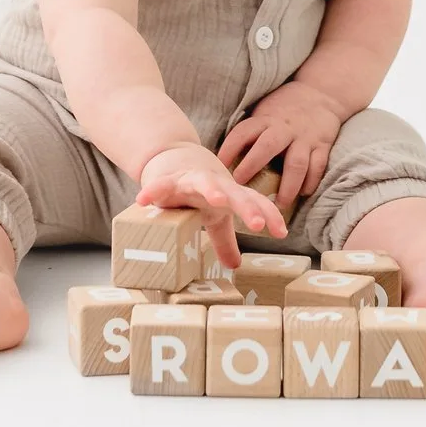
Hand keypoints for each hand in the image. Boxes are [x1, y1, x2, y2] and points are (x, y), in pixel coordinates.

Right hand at [136, 144, 290, 268]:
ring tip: (218, 201)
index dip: (269, 215)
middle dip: (247, 207)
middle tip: (257, 223)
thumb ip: (224, 239)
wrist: (175, 160)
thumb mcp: (215, 216)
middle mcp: (216, 185)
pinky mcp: (169, 180)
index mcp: (230, 195)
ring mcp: (192, 180)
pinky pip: (161, 184)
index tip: (281, 233)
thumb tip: (235, 266)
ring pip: (205, 183)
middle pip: (235, 194)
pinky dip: (153, 190)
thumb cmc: (201, 193)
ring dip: (212, 190)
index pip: (254, 203)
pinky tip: (143, 199)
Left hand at [217, 80, 346, 212]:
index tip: (217, 166)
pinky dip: (311, 182)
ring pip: (296, 163)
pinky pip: (318, 166)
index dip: (228, 149)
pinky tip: (303, 194)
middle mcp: (284, 128)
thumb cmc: (284, 109)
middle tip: (240, 188)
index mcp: (265, 119)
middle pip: (267, 146)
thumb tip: (222, 158)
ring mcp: (305, 137)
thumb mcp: (264, 113)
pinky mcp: (322, 145)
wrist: (320, 94)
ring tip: (279, 205)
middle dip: (252, 166)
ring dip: (288, 186)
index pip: (243, 132)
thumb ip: (250, 132)